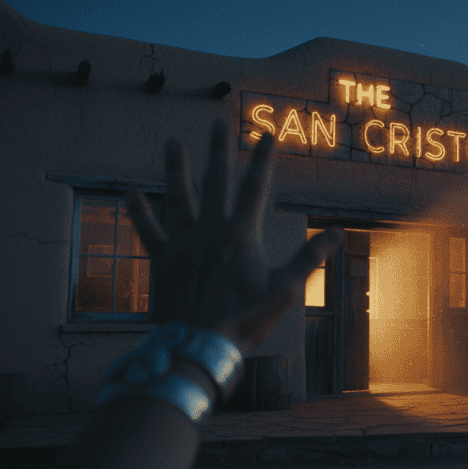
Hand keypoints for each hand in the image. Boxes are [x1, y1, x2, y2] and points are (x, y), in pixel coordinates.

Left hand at [127, 120, 344, 355]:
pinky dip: (139, 212)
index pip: (255, 188)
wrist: (199, 345)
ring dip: (175, 170)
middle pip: (214, 182)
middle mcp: (210, 230)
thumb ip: (310, 257)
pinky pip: (148, 231)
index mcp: (241, 234)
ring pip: (178, 198)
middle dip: (218, 151)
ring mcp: (183, 243)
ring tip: (172, 144)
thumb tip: (336, 231)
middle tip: (217, 124)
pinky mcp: (162, 260)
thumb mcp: (286, 289)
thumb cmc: (245, 319)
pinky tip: (130, 193)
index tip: (266, 135)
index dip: (262, 160)